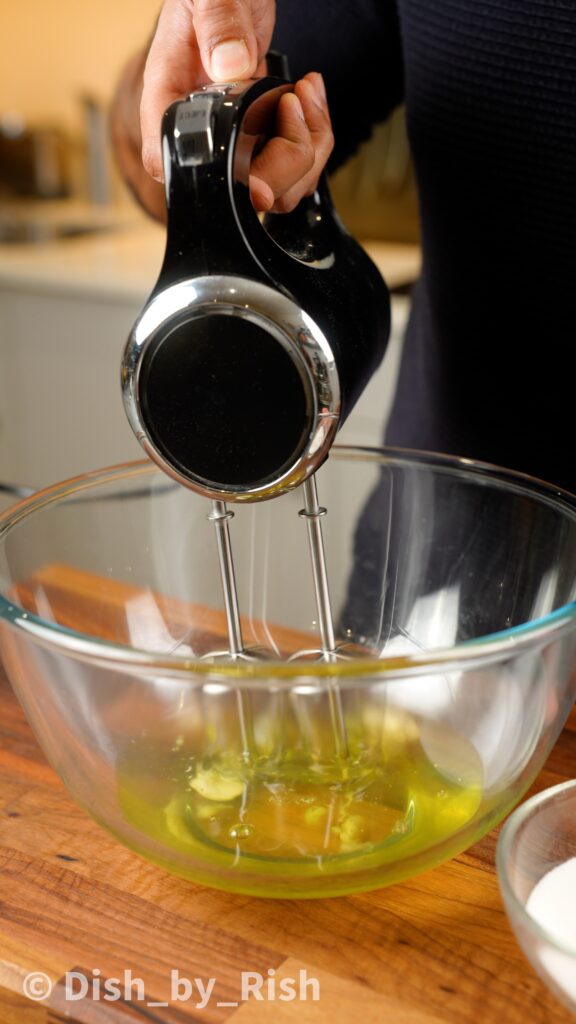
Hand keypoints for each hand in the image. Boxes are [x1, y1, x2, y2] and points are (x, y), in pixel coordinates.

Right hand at [134, 0, 332, 214]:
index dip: (210, 178)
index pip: (168, 158)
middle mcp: (199, 121)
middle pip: (234, 186)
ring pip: (271, 185)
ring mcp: (231, 131)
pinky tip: (310, 98)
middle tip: (295, 108)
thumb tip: (228, 66)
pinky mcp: (259, 130)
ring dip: (306, 152)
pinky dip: (313, 139)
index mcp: (170, 91)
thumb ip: (218, 22)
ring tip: (307, 97)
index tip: (255, 171)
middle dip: (282, 162)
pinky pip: (290, 163)